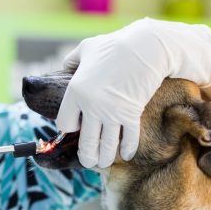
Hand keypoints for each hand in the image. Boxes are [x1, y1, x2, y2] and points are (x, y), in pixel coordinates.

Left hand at [56, 17, 210, 167]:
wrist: (146, 47)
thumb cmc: (114, 46)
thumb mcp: (85, 48)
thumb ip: (71, 61)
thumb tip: (66, 68)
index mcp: (76, 92)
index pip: (65, 124)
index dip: (68, 128)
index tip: (74, 128)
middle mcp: (92, 106)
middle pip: (86, 142)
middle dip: (86, 156)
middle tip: (88, 161)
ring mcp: (113, 113)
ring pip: (107, 146)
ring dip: (104, 159)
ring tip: (102, 163)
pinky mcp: (132, 115)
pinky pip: (129, 139)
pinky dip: (127, 149)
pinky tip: (126, 155)